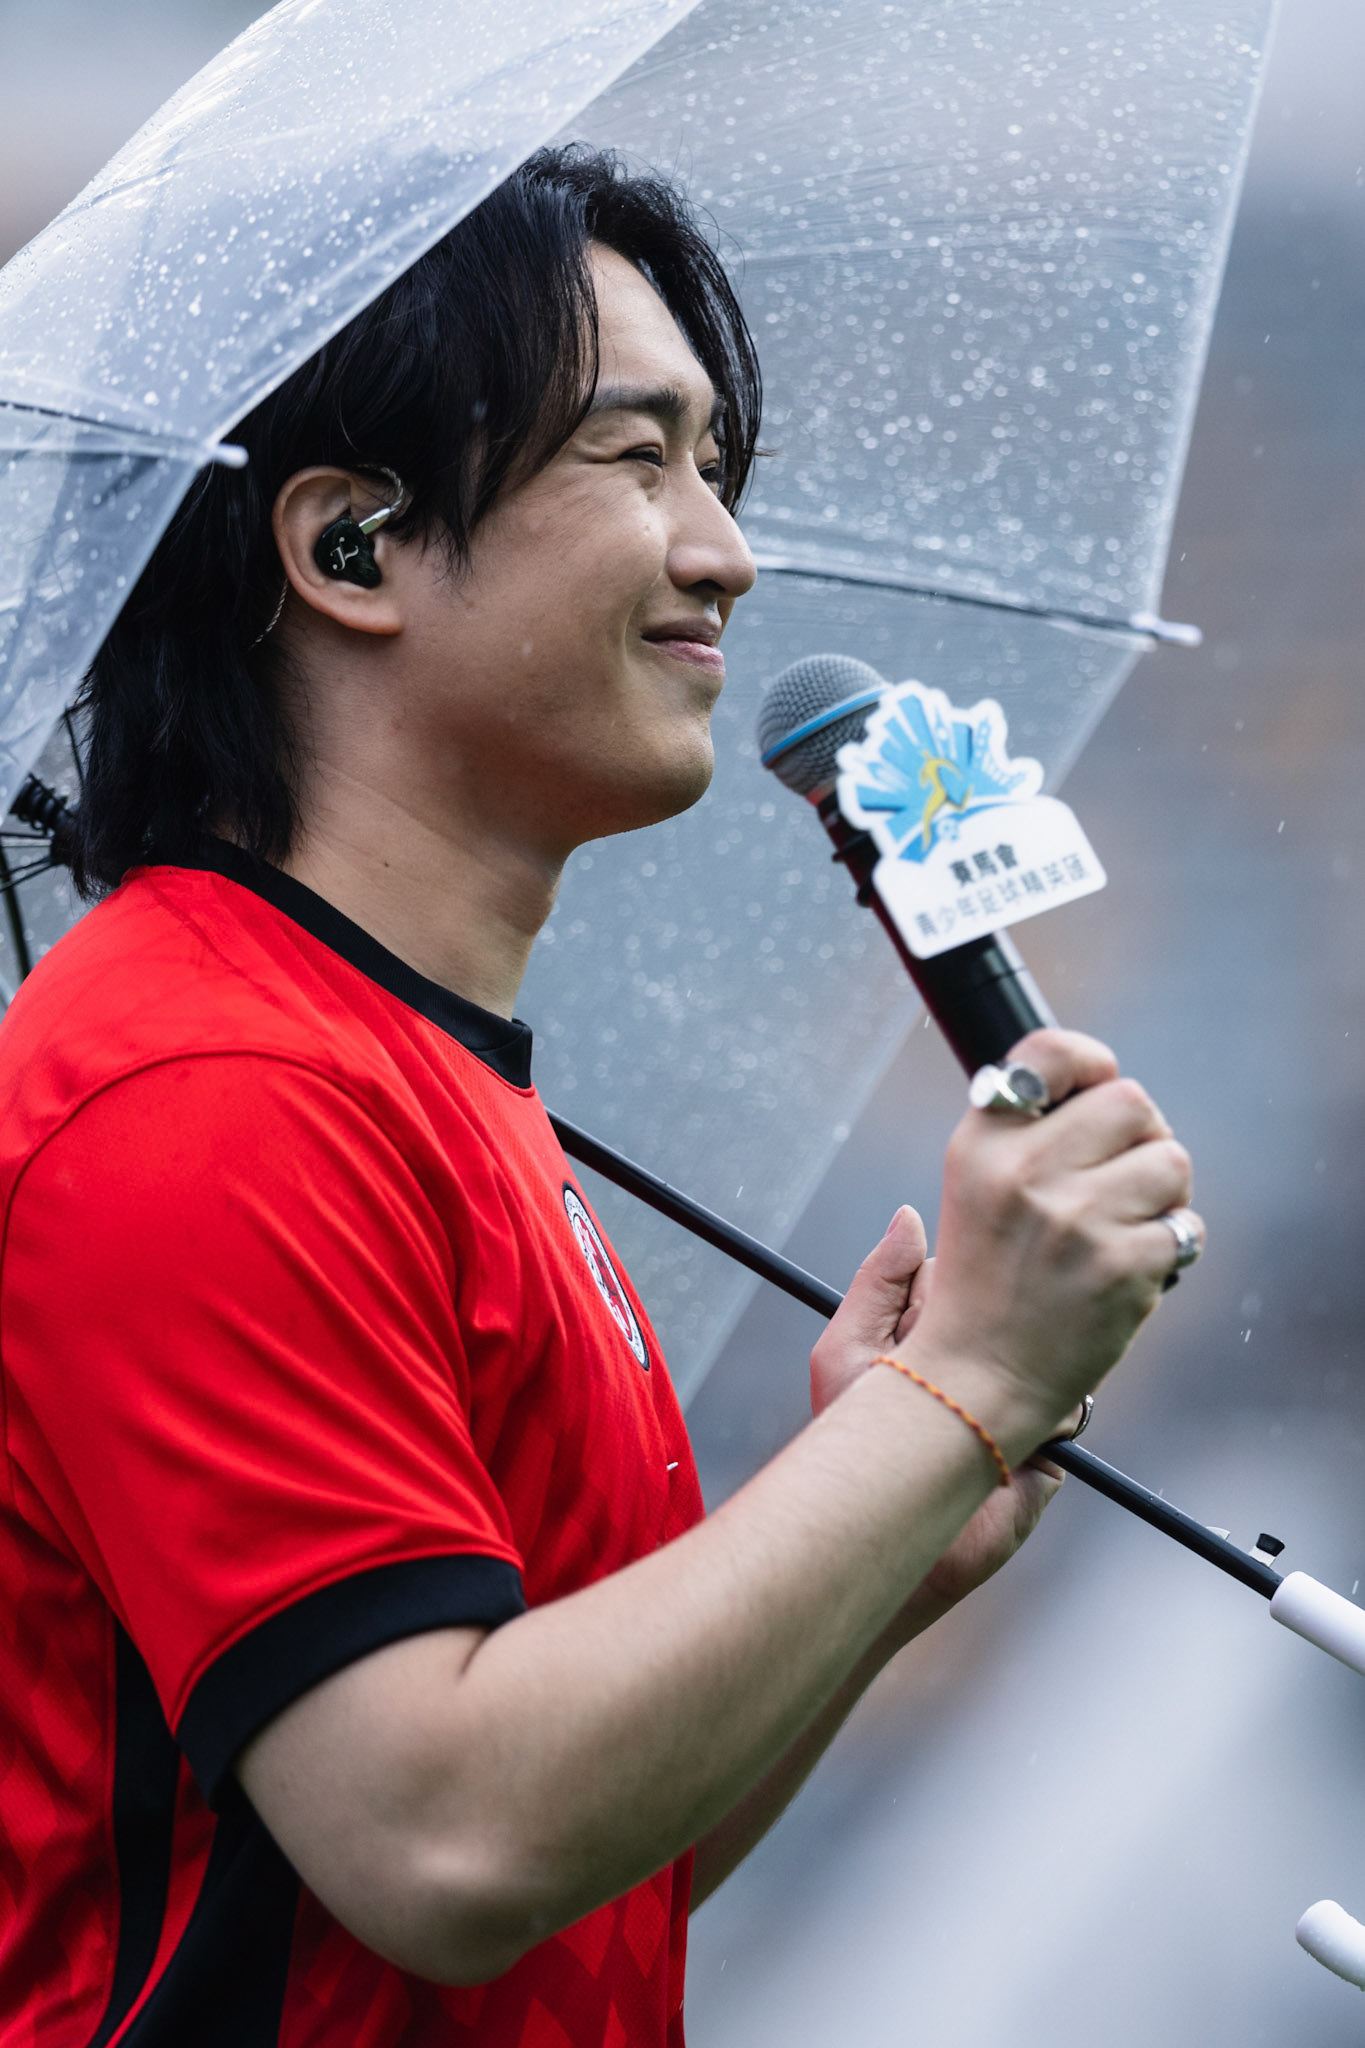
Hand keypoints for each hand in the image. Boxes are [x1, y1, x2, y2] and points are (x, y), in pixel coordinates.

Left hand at [813, 1234, 1072, 1643]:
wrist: (875, 1530)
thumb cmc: (850, 1442)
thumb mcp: (847, 1349)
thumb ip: (878, 1281)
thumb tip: (909, 1215)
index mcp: (939, 1332)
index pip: (974, 1269)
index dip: (966, 1270)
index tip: (944, 1291)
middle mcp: (986, 1361)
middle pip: (1024, 1304)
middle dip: (1008, 1307)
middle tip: (972, 1330)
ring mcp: (1021, 1402)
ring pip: (1056, 1349)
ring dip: (1031, 1358)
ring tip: (987, 1385)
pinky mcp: (1049, 1447)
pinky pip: (1072, 1407)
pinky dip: (1053, 1404)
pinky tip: (1019, 1415)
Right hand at [905, 1027, 1201, 1453]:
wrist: (978, 1374)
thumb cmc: (985, 1275)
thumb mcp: (973, 1183)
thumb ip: (1026, 1128)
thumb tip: (1106, 1084)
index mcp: (983, 1142)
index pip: (1052, 1052)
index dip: (1092, 1063)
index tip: (1098, 1089)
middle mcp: (1026, 1171)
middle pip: (1133, 1102)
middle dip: (1142, 1136)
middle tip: (1123, 1176)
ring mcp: (1077, 1218)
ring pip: (1171, 1161)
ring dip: (1164, 1194)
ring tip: (1127, 1225)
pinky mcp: (1122, 1264)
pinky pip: (1185, 1227)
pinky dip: (1170, 1248)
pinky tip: (1132, 1269)